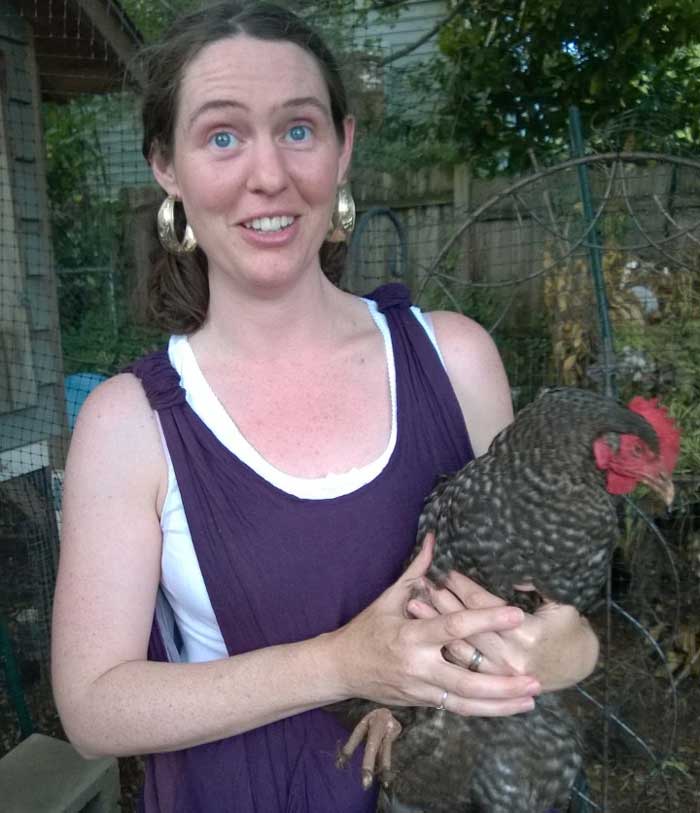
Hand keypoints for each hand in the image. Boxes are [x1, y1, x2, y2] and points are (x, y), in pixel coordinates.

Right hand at [328, 535, 540, 716]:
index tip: (514, 614)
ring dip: (500, 704)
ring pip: (466, 703)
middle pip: (466, 681)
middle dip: (503, 684)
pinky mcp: (423, 703)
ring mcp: (420, 689)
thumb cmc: (367, 628)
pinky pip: (458, 709)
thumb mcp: (390, 597)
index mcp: (411, 635)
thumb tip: (433, 540)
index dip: (485, 619)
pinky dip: (484, 709)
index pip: (453, 627)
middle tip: (535, 679)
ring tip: (531, 700)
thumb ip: (417, 570)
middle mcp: (418, 666)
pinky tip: (508, 706)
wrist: (341, 668)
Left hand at [408, 570, 598, 690]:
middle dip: (442, 602)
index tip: (447, 571)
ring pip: (458, 646)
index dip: (463, 587)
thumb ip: (538, 584)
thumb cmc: (570, 629)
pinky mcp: (494, 682)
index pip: (483, 605)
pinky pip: (463, 666)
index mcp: (526, 634)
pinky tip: (426, 633)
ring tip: (413, 604)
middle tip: (421, 582)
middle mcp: (510, 656)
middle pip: (466, 626)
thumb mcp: (562, 603)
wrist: (578, 666)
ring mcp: (499, 673)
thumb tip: (514, 568)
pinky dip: (443, 647)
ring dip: (436, 625)